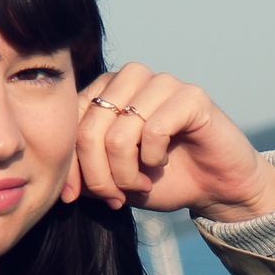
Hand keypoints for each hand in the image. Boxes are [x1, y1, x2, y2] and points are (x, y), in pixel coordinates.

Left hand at [68, 64, 274, 222]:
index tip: (75, 197)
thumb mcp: (114, 180)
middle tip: (115, 196)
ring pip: (120, 131)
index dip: (71, 164)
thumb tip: (58, 182)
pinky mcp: (191, 96)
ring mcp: (162, 82)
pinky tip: (162, 163)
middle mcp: (131, 78)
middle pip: (91, 129)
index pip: (71, 121)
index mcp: (107, 90)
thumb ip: (86, 173)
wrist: (216, 188)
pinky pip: (154, 129)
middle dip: (99, 175)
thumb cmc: (165, 180)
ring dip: (126, 171)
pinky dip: (153, 157)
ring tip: (139, 182)